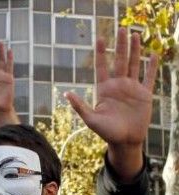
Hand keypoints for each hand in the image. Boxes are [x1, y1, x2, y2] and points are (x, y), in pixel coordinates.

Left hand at [65, 28, 157, 179]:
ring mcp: (131, 89)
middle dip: (120, 45)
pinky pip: (149, 77)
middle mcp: (117, 86)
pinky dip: (151, 66)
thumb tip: (66, 93)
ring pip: (134, 64)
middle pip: (119, 61)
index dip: (101, 53)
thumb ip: (80, 106)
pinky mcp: (144, 95)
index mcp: (104, 90)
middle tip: (121, 29)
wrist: (124, 141)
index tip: (100, 39)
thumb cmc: (106, 132)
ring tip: (135, 35)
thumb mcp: (90, 120)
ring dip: (135, 50)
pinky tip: (153, 54)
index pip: (102, 67)